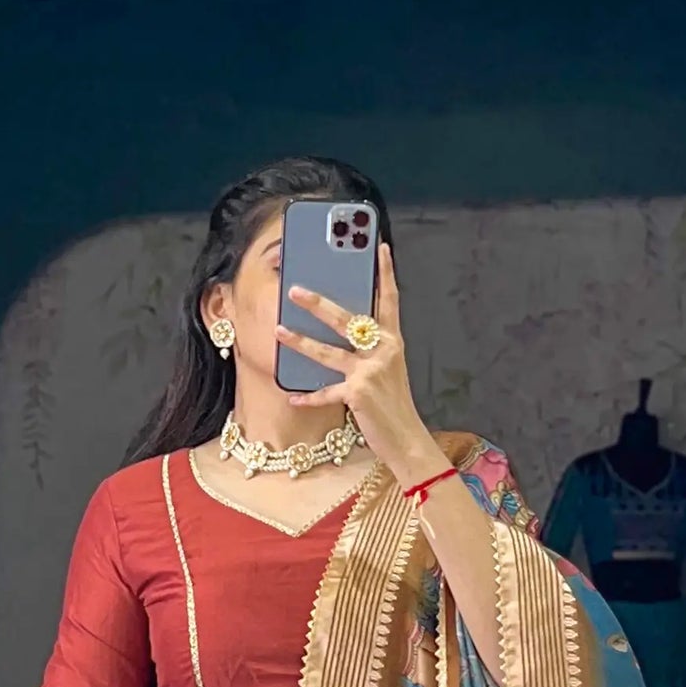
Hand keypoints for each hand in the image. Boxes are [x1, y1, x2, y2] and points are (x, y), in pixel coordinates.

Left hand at [276, 244, 436, 480]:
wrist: (406, 439)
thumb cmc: (393, 404)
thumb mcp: (388, 369)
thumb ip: (369, 348)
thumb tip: (343, 330)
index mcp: (392, 341)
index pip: (389, 300)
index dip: (385, 273)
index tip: (380, 247)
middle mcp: (383, 350)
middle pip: (346, 319)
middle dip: (318, 303)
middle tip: (295, 290)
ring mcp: (370, 371)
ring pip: (328, 352)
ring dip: (300, 341)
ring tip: (279, 331)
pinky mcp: (358, 394)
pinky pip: (325, 392)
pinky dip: (308, 397)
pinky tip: (292, 396)